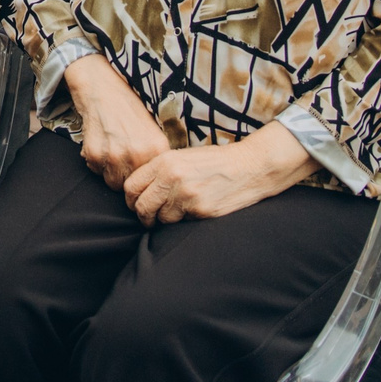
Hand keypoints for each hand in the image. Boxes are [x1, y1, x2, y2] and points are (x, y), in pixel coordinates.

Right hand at [64, 54, 169, 190]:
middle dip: (126, 175)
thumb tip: (159, 181)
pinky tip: (101, 142)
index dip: (145, 179)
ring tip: (112, 149)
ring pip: (112, 182)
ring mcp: (114, 155)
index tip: (140, 172)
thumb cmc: (129, 107)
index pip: (153, 182)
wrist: (102, 86)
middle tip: (123, 156)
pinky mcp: (94, 154)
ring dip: (111, 171)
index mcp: (157, 149)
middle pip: (131, 185)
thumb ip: (157, 156)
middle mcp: (137, 155)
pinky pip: (95, 170)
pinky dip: (96, 161)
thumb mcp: (154, 129)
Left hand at [124, 124, 315, 224]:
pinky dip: (185, 221)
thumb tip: (136, 192)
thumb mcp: (183, 157)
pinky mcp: (200, 210)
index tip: (138, 204)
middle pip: (141, 206)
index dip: (132, 199)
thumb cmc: (214, 162)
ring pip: (161, 219)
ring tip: (180, 211)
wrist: (249, 166)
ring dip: (167, 219)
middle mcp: (171, 177)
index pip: (131, 187)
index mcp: (164, 161)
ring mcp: (186, 195)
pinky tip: (196, 210)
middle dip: (144, 216)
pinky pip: (181, 223)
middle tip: (151, 218)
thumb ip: (159, 172)